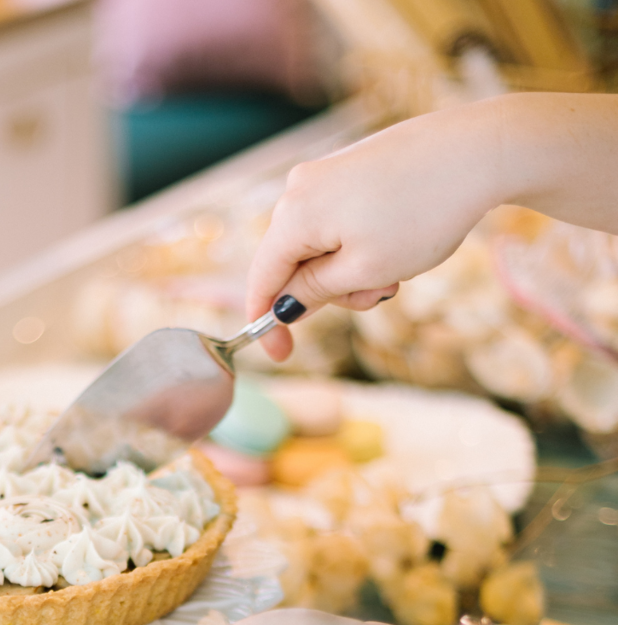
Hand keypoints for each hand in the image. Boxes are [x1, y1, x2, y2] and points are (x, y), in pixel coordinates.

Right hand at [247, 100, 506, 360]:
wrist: (481, 150)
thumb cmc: (423, 214)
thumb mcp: (364, 270)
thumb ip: (313, 292)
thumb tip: (281, 306)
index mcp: (293, 216)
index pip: (261, 280)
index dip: (266, 323)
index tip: (282, 356)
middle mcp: (299, 188)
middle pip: (291, 262)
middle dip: (326, 293)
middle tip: (377, 298)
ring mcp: (326, 172)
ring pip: (318, 243)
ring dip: (350, 271)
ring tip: (397, 269)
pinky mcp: (352, 165)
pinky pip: (338, 219)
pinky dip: (360, 245)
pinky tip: (398, 242)